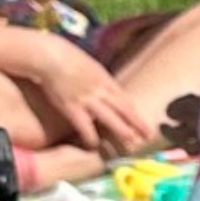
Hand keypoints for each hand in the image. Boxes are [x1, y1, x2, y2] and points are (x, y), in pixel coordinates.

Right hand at [22, 38, 154, 156]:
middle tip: (149, 136)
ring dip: (122, 131)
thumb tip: (110, 90)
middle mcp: (100, 90)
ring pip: (109, 118)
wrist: (50, 56)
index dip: (136, 114)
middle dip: (137, 123)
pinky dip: (90, 136)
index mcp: (105, 80)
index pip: (125, 99)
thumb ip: (101, 80)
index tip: (145, 124)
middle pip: (123, 109)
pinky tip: (94, 145)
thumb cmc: (68, 58)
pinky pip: (84, 126)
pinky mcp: (72, 107)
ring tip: (132, 143)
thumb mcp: (91, 66)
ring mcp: (87, 99)